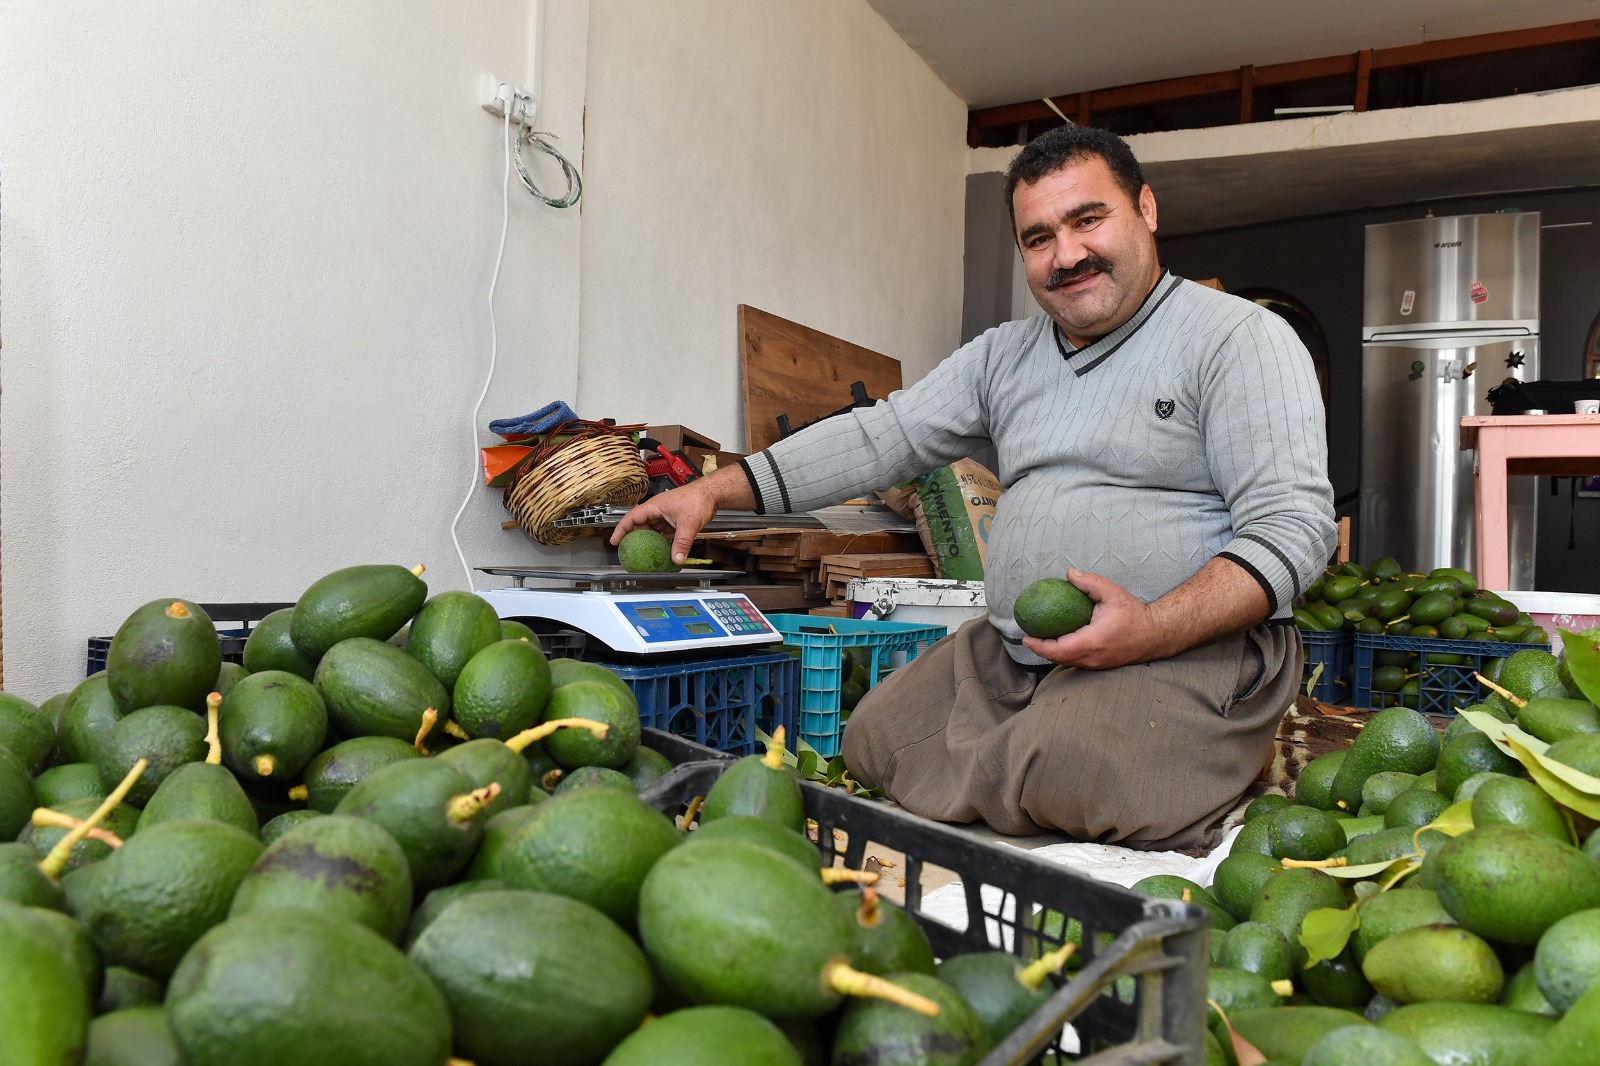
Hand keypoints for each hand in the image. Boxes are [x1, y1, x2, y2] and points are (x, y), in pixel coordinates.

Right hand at [608, 482, 718, 565]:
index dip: (621, 530)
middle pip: (640, 526)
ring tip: (643, 555)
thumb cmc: (698, 498)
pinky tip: (662, 552)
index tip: (615, 541)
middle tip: (628, 552)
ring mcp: (665, 516)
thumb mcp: (688, 523)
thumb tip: (677, 558)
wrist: (712, 494)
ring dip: (648, 542)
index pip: (631, 518)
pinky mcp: (673, 521)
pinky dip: (661, 542)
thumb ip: (682, 543)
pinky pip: (663, 534)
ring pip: (652, 531)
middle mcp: (657, 511)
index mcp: (654, 506)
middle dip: (633, 539)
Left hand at [1021, 568, 1167, 669]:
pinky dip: (1064, 654)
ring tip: (1039, 639)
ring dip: (1052, 653)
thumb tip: (1069, 574)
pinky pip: (1076, 662)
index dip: (1039, 646)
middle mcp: (1092, 657)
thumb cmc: (1134, 614)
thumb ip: (1089, 582)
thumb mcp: (1112, 593)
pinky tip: (1058, 642)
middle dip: (1041, 650)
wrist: (1156, 634)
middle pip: (1058, 659)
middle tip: (1029, 636)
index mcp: (1092, 641)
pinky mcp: (1100, 665)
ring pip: (1067, 662)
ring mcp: (1096, 665)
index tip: (1026, 637)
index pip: (1058, 649)